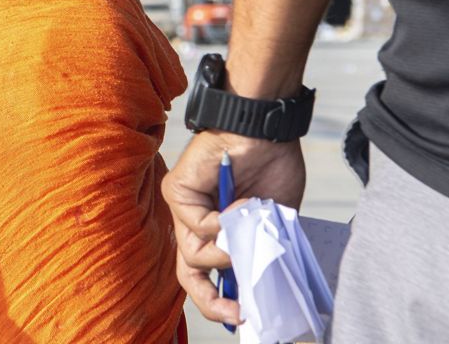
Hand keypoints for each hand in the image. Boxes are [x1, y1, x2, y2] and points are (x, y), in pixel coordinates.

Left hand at [161, 130, 305, 326]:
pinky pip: (196, 226)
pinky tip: (241, 203)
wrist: (264, 130)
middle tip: (237, 311)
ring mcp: (182, 208)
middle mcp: (194, 223)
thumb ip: (257, 251)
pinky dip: (222, 222)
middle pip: (187, 274)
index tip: (247, 317)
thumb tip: (255, 289)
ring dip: (228, 248)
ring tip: (251, 224)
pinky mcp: (176, 192)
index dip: (221, 302)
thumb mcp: (271, 223)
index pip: (205, 277)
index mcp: (215, 232)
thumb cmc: (271, 168)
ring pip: (194, 253)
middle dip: (210, 299)